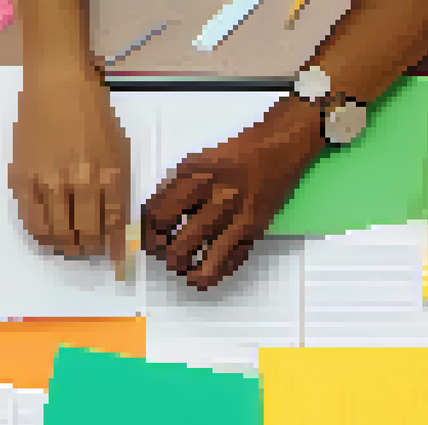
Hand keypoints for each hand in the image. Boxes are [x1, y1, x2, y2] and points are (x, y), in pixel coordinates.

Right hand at [10, 68, 130, 261]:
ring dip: (63, 246)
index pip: (111, 226)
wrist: (56, 82)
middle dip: (88, 248)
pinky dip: (40, 235)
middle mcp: (76, 181)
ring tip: (68, 243)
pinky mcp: (21, 177)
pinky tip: (47, 232)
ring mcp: (45, 180)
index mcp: (107, 173)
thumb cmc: (93, 114)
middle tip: (88, 246)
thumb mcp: (119, 152)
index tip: (113, 256)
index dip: (112, 247)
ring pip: (54, 234)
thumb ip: (120, 195)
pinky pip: (29, 220)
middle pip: (82, 235)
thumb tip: (120, 237)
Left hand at [142, 97, 325, 289]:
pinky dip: (219, 269)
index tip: (149, 236)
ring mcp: (239, 217)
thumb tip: (152, 217)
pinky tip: (207, 271)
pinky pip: (234, 258)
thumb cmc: (233, 153)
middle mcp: (218, 198)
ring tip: (185, 272)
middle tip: (165, 255)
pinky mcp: (255, 228)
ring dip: (193, 271)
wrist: (278, 149)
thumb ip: (174, 187)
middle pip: (183, 242)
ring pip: (212, 258)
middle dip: (169, 256)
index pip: (161, 214)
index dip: (150, 231)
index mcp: (197, 178)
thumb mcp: (196, 161)